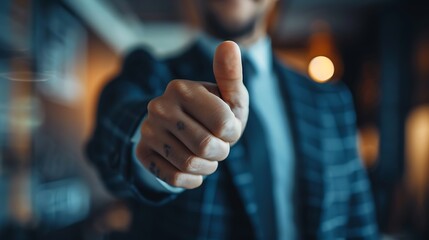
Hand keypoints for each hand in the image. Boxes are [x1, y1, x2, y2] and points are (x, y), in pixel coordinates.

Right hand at [135, 41, 248, 188]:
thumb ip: (230, 75)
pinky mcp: (142, 152)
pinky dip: (192, 179)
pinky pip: (175, 178)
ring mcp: (147, 130)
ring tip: (205, 155)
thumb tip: (229, 44)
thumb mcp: (228, 96)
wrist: (182, 130)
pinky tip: (193, 168)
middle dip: (221, 151)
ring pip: (191, 165)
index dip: (232, 132)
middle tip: (217, 144)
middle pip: (206, 146)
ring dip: (208, 166)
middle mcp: (158, 107)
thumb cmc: (214, 113)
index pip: (222, 123)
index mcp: (181, 88)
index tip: (228, 128)